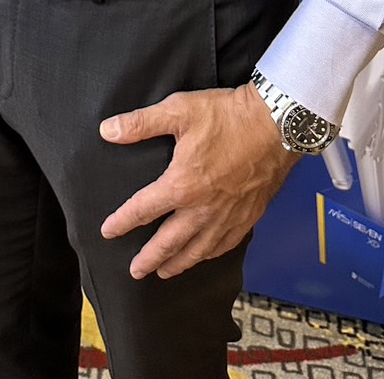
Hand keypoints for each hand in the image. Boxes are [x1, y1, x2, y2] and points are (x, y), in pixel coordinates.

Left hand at [99, 83, 298, 279]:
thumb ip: (140, 123)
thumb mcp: (178, 111)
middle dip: (149, 258)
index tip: (107, 232)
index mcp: (181, 185)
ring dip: (178, 263)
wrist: (275, 125)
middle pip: (168, 242)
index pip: (142, 210)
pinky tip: (204, 255)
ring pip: (197, 250)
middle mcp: (202, 209)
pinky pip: (224, 245)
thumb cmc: (227, 116)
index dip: (122, 222)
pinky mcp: (248, 216)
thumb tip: (107, 130)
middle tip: (135, 271)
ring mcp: (226, 217)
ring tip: (164, 272)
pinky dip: (208, 255)